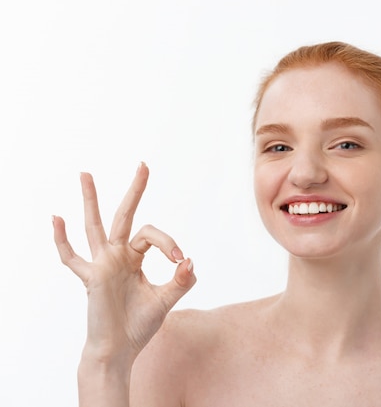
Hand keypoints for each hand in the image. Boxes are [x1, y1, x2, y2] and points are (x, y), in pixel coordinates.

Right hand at [52, 163, 195, 364]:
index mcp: (135, 258)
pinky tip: (57, 219)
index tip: (180, 261)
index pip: (152, 235)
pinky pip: (71, 257)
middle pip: (125, 216)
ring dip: (91, 200)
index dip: (168, 243)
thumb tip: (189, 261)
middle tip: (143, 164)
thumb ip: (181, 282)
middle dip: (135, 191)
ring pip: (95, 226)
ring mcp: (101, 264)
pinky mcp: (91, 278)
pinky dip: (62, 240)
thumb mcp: (166, 301)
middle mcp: (117, 256)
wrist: (118, 349)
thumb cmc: (138, 325)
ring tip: (86, 173)